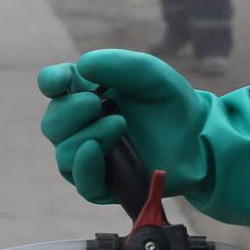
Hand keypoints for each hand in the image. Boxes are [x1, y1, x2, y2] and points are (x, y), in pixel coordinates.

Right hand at [35, 49, 209, 204]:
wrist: (198, 139)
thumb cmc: (171, 103)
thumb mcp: (152, 74)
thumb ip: (120, 64)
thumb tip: (82, 66)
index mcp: (85, 93)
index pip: (52, 86)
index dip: (50, 82)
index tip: (60, 81)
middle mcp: (81, 126)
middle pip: (52, 123)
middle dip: (69, 112)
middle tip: (96, 104)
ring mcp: (90, 157)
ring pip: (64, 153)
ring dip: (87, 136)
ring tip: (119, 125)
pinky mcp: (104, 185)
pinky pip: (81, 182)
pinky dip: (84, 165)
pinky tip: (94, 150)